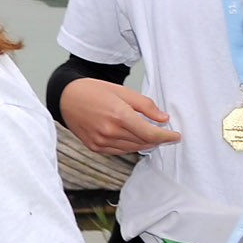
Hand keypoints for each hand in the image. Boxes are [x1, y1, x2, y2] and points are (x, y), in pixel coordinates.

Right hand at [59, 79, 182, 153]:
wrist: (67, 97)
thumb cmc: (94, 91)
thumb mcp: (123, 91)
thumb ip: (145, 105)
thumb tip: (163, 118)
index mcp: (119, 116)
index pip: (150, 133)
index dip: (166, 136)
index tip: (176, 136)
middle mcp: (109, 131)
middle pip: (143, 142)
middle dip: (157, 139)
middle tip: (165, 133)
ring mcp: (101, 141)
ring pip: (132, 149)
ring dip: (144, 143)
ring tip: (150, 135)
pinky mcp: (95, 147)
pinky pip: (119, 151)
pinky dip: (129, 146)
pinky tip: (132, 138)